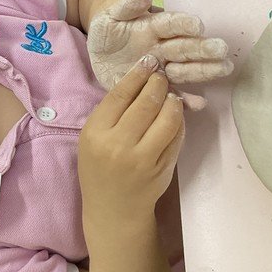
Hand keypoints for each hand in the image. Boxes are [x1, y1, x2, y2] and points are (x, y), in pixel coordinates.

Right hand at [78, 56, 184, 216]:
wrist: (113, 208)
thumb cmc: (98, 169)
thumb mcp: (92, 139)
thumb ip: (111, 113)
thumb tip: (138, 81)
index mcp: (96, 134)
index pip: (119, 96)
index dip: (136, 75)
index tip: (147, 62)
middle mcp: (118, 145)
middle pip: (146, 103)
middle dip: (158, 84)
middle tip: (161, 76)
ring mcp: (143, 158)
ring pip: (167, 118)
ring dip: (172, 101)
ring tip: (170, 96)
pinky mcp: (163, 168)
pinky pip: (177, 136)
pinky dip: (179, 121)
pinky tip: (174, 115)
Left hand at [87, 0, 232, 110]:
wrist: (100, 49)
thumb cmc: (108, 27)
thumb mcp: (110, 14)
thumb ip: (126, 6)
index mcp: (152, 27)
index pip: (170, 24)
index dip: (183, 24)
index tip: (197, 25)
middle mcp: (162, 48)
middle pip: (184, 48)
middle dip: (202, 48)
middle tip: (222, 49)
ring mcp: (160, 69)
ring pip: (183, 70)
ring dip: (203, 70)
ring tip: (224, 69)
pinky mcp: (154, 88)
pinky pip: (170, 94)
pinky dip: (185, 100)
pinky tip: (199, 104)